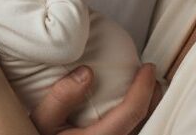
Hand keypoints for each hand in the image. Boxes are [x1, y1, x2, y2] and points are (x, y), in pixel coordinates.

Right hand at [30, 64, 159, 134]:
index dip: (144, 88)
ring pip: (141, 128)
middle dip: (153, 95)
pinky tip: (129, 104)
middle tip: (151, 73)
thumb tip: (87, 72)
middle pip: (145, 121)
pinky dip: (136, 115)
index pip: (132, 112)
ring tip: (145, 86)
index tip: (148, 67)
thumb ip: (61, 97)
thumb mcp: (42, 119)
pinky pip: (131, 130)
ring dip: (147, 106)